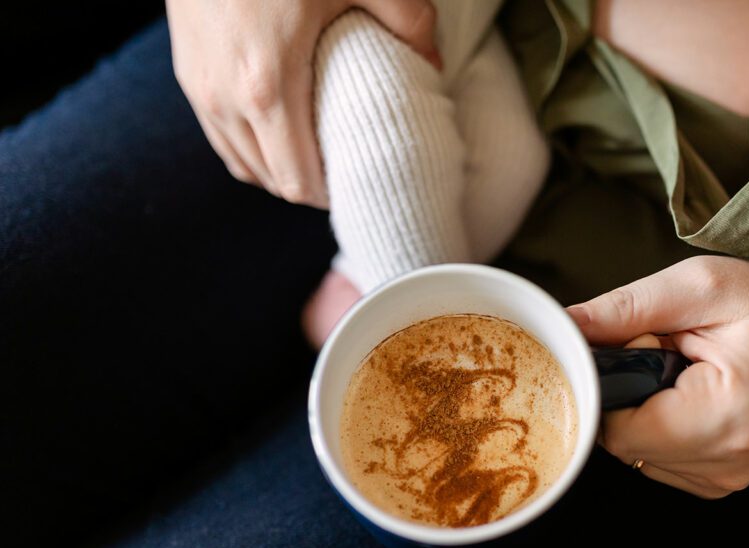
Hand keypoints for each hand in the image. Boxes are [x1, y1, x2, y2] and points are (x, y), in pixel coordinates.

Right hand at [166, 0, 438, 207]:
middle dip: (311, 185)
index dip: (331, 195)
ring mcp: (197, 87)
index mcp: (267, 88)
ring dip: (280, 169)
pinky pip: (219, 136)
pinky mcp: (185, 71)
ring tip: (316, 153)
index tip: (359, 182)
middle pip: (272, 181)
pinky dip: (250, 146)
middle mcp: (224, 99)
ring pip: (242, 164)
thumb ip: (408, 22)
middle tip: (346, 169)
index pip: (298, 182)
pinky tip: (280, 129)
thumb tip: (433, 65)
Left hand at [568, 256, 748, 497]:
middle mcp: (730, 462)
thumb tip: (564, 327)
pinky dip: (656, 425)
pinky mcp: (721, 480)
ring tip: (680, 371)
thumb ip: (625, 309)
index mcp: (728, 417)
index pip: (618, 430)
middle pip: (622, 445)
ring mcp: (728, 478)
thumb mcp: (697, 285)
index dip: (611, 385)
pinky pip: (655, 458)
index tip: (641, 344)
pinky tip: (686, 395)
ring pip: (635, 453)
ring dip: (640, 411)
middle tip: (664, 351)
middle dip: (626, 396)